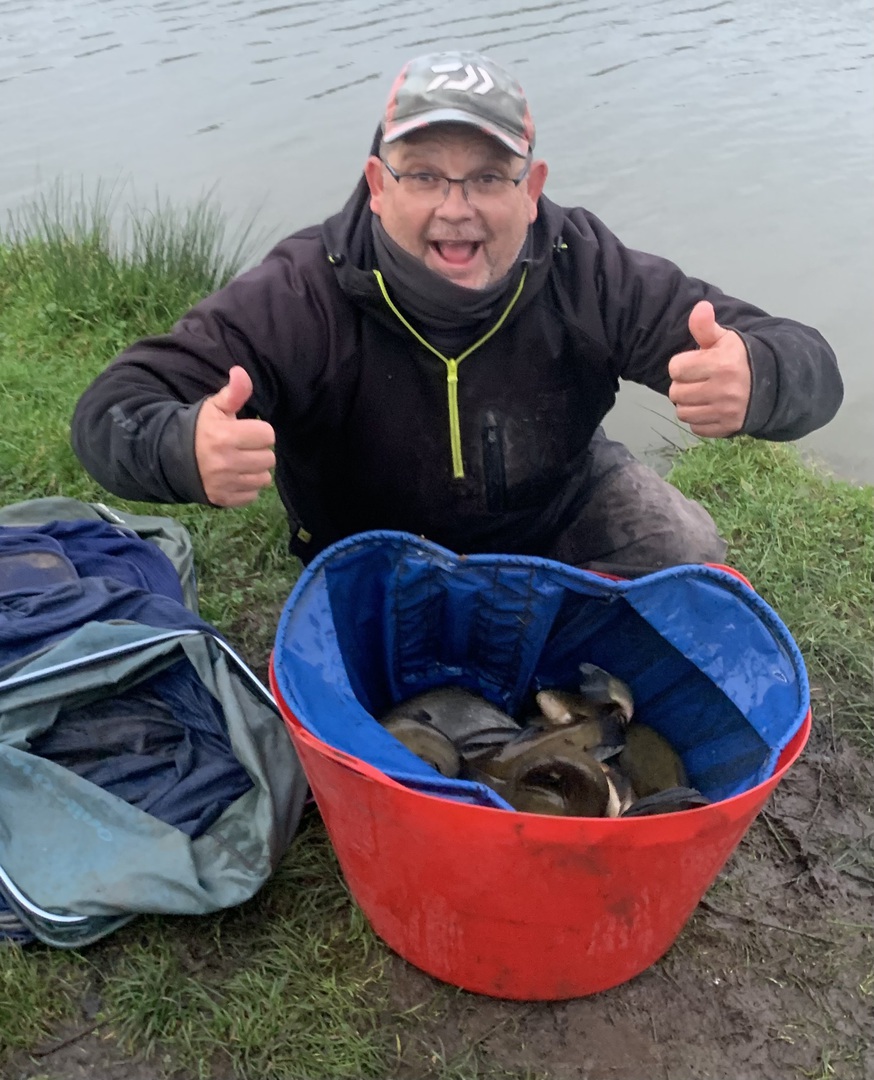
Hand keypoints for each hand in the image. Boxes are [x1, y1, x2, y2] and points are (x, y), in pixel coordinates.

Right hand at [194, 366, 275, 505]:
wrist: (170, 457)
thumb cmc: (199, 429)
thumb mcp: (214, 408)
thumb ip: (233, 393)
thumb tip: (240, 372)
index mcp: (225, 436)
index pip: (267, 435)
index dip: (259, 431)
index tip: (246, 431)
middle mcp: (226, 462)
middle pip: (269, 458)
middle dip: (258, 451)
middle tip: (242, 447)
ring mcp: (225, 483)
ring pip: (264, 478)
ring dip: (255, 470)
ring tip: (240, 462)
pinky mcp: (223, 499)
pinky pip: (252, 495)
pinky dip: (246, 487)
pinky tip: (234, 477)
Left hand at [668, 301, 751, 436]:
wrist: (772, 383)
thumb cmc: (740, 358)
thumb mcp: (725, 339)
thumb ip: (705, 326)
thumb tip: (700, 307)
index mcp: (721, 364)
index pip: (676, 368)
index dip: (682, 365)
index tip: (694, 364)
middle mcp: (723, 389)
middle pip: (676, 392)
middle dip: (683, 385)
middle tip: (697, 380)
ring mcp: (726, 411)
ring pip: (683, 412)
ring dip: (688, 404)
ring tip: (700, 394)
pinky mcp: (727, 427)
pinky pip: (696, 427)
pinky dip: (699, 419)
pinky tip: (709, 407)